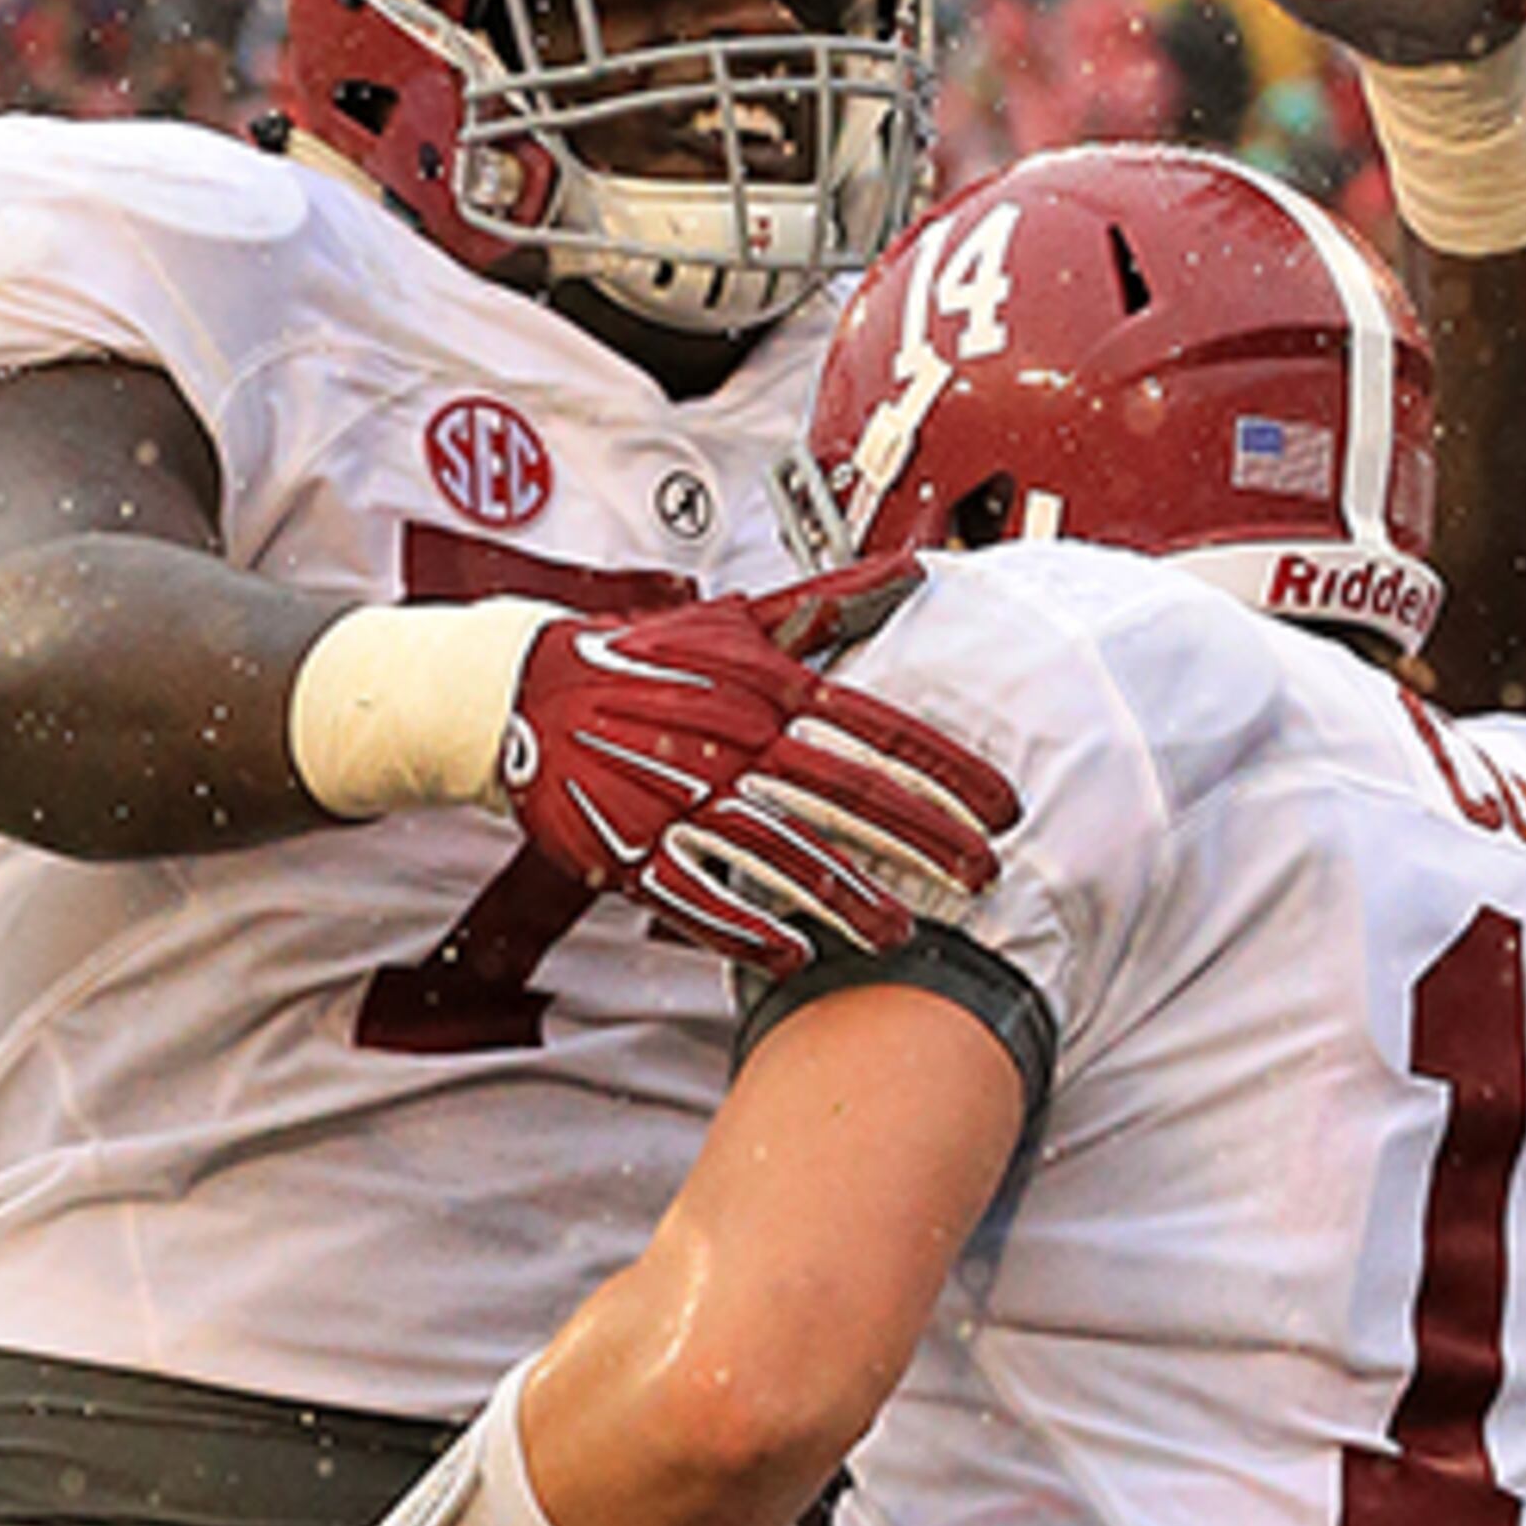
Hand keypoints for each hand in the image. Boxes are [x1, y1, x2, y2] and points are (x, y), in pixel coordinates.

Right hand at [504, 556, 1020, 974]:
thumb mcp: (736, 618)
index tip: (1001, 808)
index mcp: (765, 689)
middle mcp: (732, 743)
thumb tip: (910, 568)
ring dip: (845, 898)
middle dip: (924, 840)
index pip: (877, 731)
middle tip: (981, 876)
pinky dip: (744, 930)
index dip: (947, 772)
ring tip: (899, 932)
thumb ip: (829, 602)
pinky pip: (695, 897)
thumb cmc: (640, 656)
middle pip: (845, 797)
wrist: (525, 690)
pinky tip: (791, 957)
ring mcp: (680, 799)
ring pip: (779, 854)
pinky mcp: (630, 847)